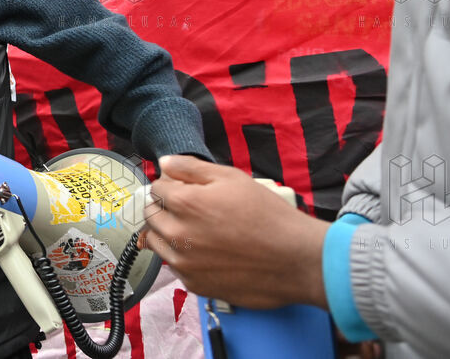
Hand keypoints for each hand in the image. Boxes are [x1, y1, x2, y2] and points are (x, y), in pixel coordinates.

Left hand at [140, 155, 328, 309]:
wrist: (297, 260)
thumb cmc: (268, 216)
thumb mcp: (232, 179)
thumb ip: (191, 168)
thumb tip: (164, 163)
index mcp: (184, 203)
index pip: (156, 188)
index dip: (170, 185)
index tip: (183, 188)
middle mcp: (178, 234)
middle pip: (151, 215)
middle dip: (164, 207)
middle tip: (189, 208)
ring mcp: (184, 263)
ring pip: (157, 242)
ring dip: (168, 233)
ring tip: (195, 230)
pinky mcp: (195, 285)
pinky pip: (175, 266)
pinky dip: (183, 257)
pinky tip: (206, 252)